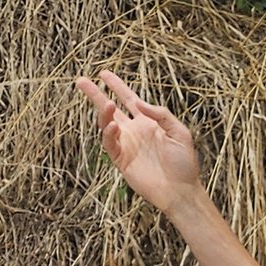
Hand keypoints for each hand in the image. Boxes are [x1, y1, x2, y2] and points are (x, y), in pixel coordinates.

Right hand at [76, 72, 202, 209]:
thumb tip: (139, 102)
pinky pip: (110, 143)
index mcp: (148, 123)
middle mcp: (134, 131)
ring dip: (104, 113)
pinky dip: (108, 133)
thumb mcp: (180, 133)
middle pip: (110, 109)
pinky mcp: (121, 159)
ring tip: (107, 104)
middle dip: (95, 95)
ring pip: (106, 124)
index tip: (104, 74)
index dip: (117, 86)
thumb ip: (161, 115)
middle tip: (81, 81)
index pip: (129, 100)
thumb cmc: (184, 164)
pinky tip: (113, 125)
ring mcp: (126, 145)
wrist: (181, 191)